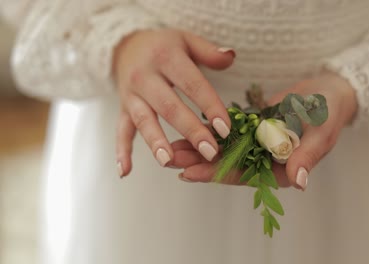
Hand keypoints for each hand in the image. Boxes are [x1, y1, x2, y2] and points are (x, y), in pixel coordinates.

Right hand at [113, 29, 235, 176]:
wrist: (125, 46)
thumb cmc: (165, 47)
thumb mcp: (186, 40)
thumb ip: (209, 51)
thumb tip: (231, 56)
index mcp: (166, 57)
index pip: (192, 84)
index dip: (210, 106)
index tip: (226, 128)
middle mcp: (145, 76)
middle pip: (169, 106)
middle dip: (190, 130)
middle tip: (210, 152)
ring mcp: (131, 95)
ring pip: (143, 120)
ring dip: (155, 142)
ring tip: (168, 161)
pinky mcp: (122, 109)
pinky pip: (120, 130)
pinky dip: (121, 151)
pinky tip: (124, 171)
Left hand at [171, 71, 356, 189]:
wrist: (330, 91)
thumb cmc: (330, 111)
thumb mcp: (322, 132)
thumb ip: (308, 156)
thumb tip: (299, 182)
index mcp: (283, 170)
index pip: (245, 175)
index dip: (217, 174)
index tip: (191, 173)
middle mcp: (267, 162)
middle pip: (228, 166)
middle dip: (199, 163)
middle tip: (170, 160)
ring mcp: (259, 147)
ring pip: (224, 151)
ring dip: (199, 149)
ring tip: (171, 149)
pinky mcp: (254, 131)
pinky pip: (229, 134)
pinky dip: (210, 133)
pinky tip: (189, 130)